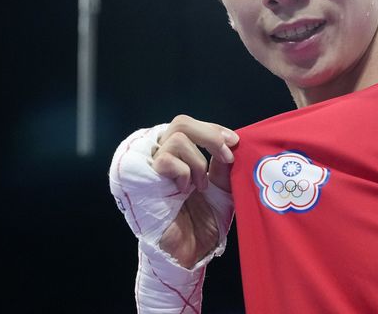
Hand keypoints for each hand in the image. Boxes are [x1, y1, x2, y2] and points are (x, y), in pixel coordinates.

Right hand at [151, 115, 238, 267]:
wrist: (190, 254)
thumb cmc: (203, 224)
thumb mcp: (222, 189)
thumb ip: (223, 165)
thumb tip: (229, 142)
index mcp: (179, 157)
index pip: (191, 126)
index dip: (214, 128)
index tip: (234, 141)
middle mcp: (162, 158)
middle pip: (181, 123)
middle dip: (209, 135)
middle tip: (226, 154)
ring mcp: (151, 169)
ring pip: (175, 139)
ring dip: (197, 161)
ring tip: (201, 185)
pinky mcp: (143, 181)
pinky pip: (165, 160)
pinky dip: (183, 172)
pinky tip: (185, 190)